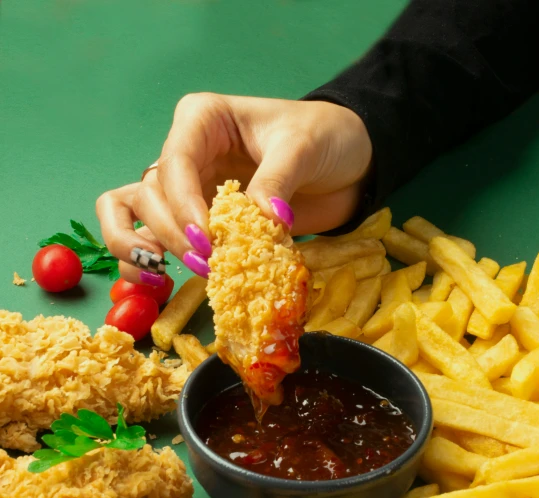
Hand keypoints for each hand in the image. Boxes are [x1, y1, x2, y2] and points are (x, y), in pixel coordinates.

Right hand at [96, 93, 372, 280]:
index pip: (174, 162)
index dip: (183, 205)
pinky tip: (158, 281)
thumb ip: (278, 179)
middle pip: (150, 194)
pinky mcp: (195, 222)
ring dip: (143, 246)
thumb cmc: (323, 138)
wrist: (345, 164)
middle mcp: (185, 153)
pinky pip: (151, 238)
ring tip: (166, 274)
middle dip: (171, 233)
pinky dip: (143, 261)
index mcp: (202, 120)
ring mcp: (186, 189)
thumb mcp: (303, 147)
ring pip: (136, 214)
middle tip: (206, 264)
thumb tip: (264, 218)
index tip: (207, 241)